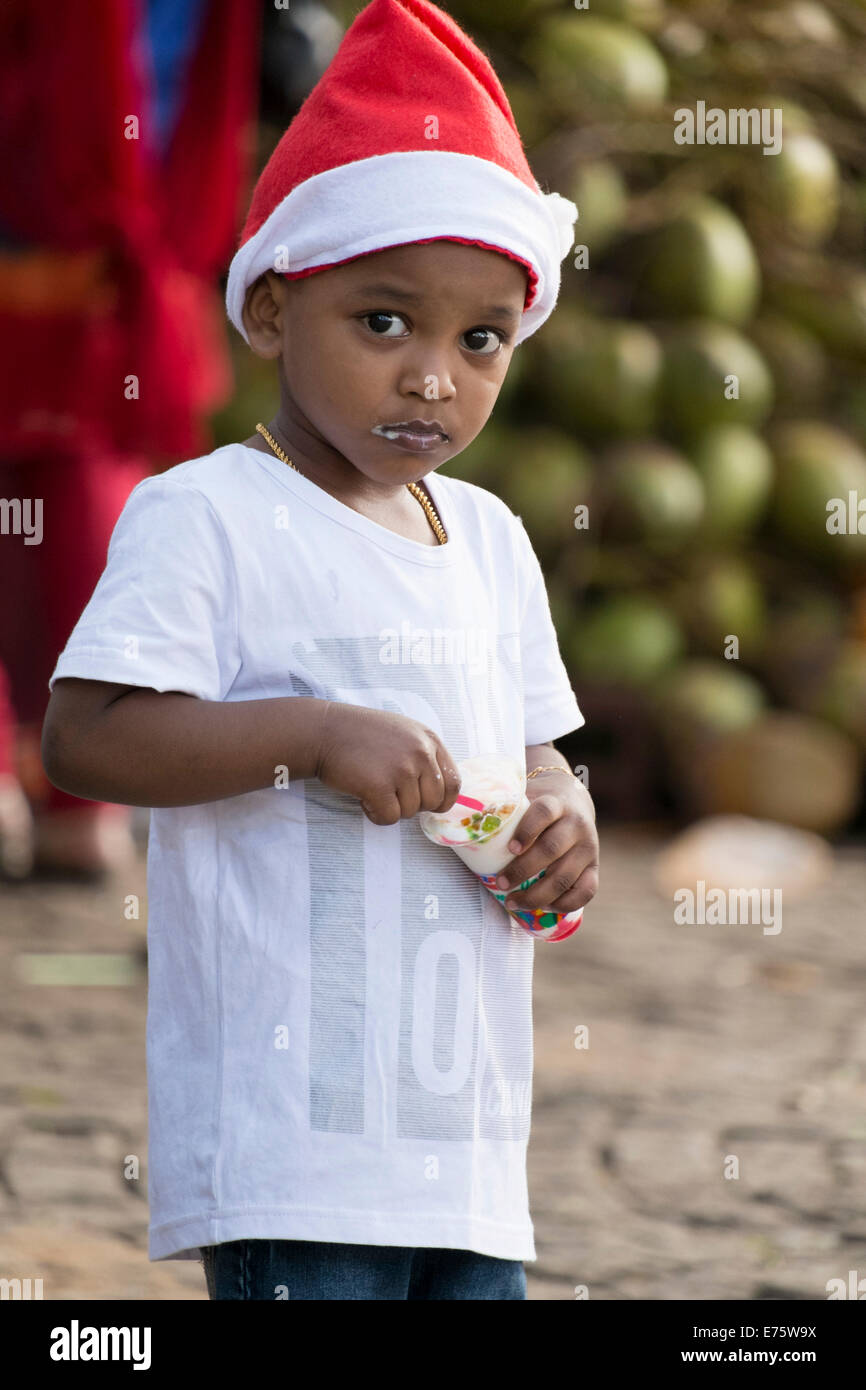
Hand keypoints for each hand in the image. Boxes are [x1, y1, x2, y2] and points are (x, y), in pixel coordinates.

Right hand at [315, 702, 460, 825]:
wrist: (323, 730)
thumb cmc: (360, 734)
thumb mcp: (403, 732)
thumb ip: (423, 755)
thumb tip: (441, 793)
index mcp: (429, 739)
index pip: (453, 782)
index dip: (441, 799)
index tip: (425, 803)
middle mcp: (420, 752)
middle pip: (434, 801)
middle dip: (412, 805)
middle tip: (390, 793)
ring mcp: (401, 769)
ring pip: (410, 812)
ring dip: (390, 807)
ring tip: (372, 787)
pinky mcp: (380, 785)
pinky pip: (390, 818)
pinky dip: (375, 814)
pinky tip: (363, 797)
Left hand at [494, 770, 598, 915]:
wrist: (574, 801)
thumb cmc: (538, 807)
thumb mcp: (525, 799)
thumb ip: (503, 811)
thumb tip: (460, 824)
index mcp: (557, 803)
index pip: (544, 813)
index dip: (527, 831)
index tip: (510, 849)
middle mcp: (576, 824)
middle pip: (552, 850)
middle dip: (523, 871)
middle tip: (501, 883)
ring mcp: (589, 847)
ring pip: (566, 876)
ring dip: (537, 894)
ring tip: (513, 902)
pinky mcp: (595, 867)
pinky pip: (586, 892)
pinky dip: (564, 904)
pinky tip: (544, 908)